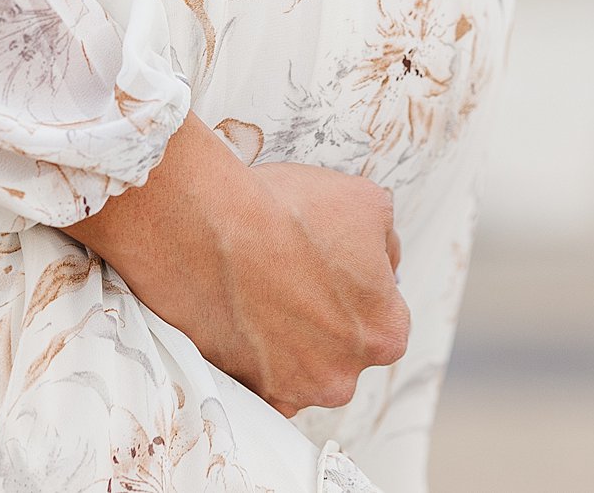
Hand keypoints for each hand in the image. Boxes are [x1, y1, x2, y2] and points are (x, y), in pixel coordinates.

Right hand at [63, 113, 408, 415]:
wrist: (207, 221)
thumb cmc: (284, 210)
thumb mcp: (366, 201)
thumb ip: (387, 242)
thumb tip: (382, 261)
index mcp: (384, 331)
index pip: (379, 315)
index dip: (352, 285)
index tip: (324, 265)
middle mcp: (345, 375)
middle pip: (340, 348)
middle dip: (321, 318)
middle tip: (288, 275)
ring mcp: (294, 389)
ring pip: (300, 368)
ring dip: (286, 340)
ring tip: (257, 290)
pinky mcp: (247, 391)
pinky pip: (259, 383)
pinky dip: (252, 357)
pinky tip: (242, 318)